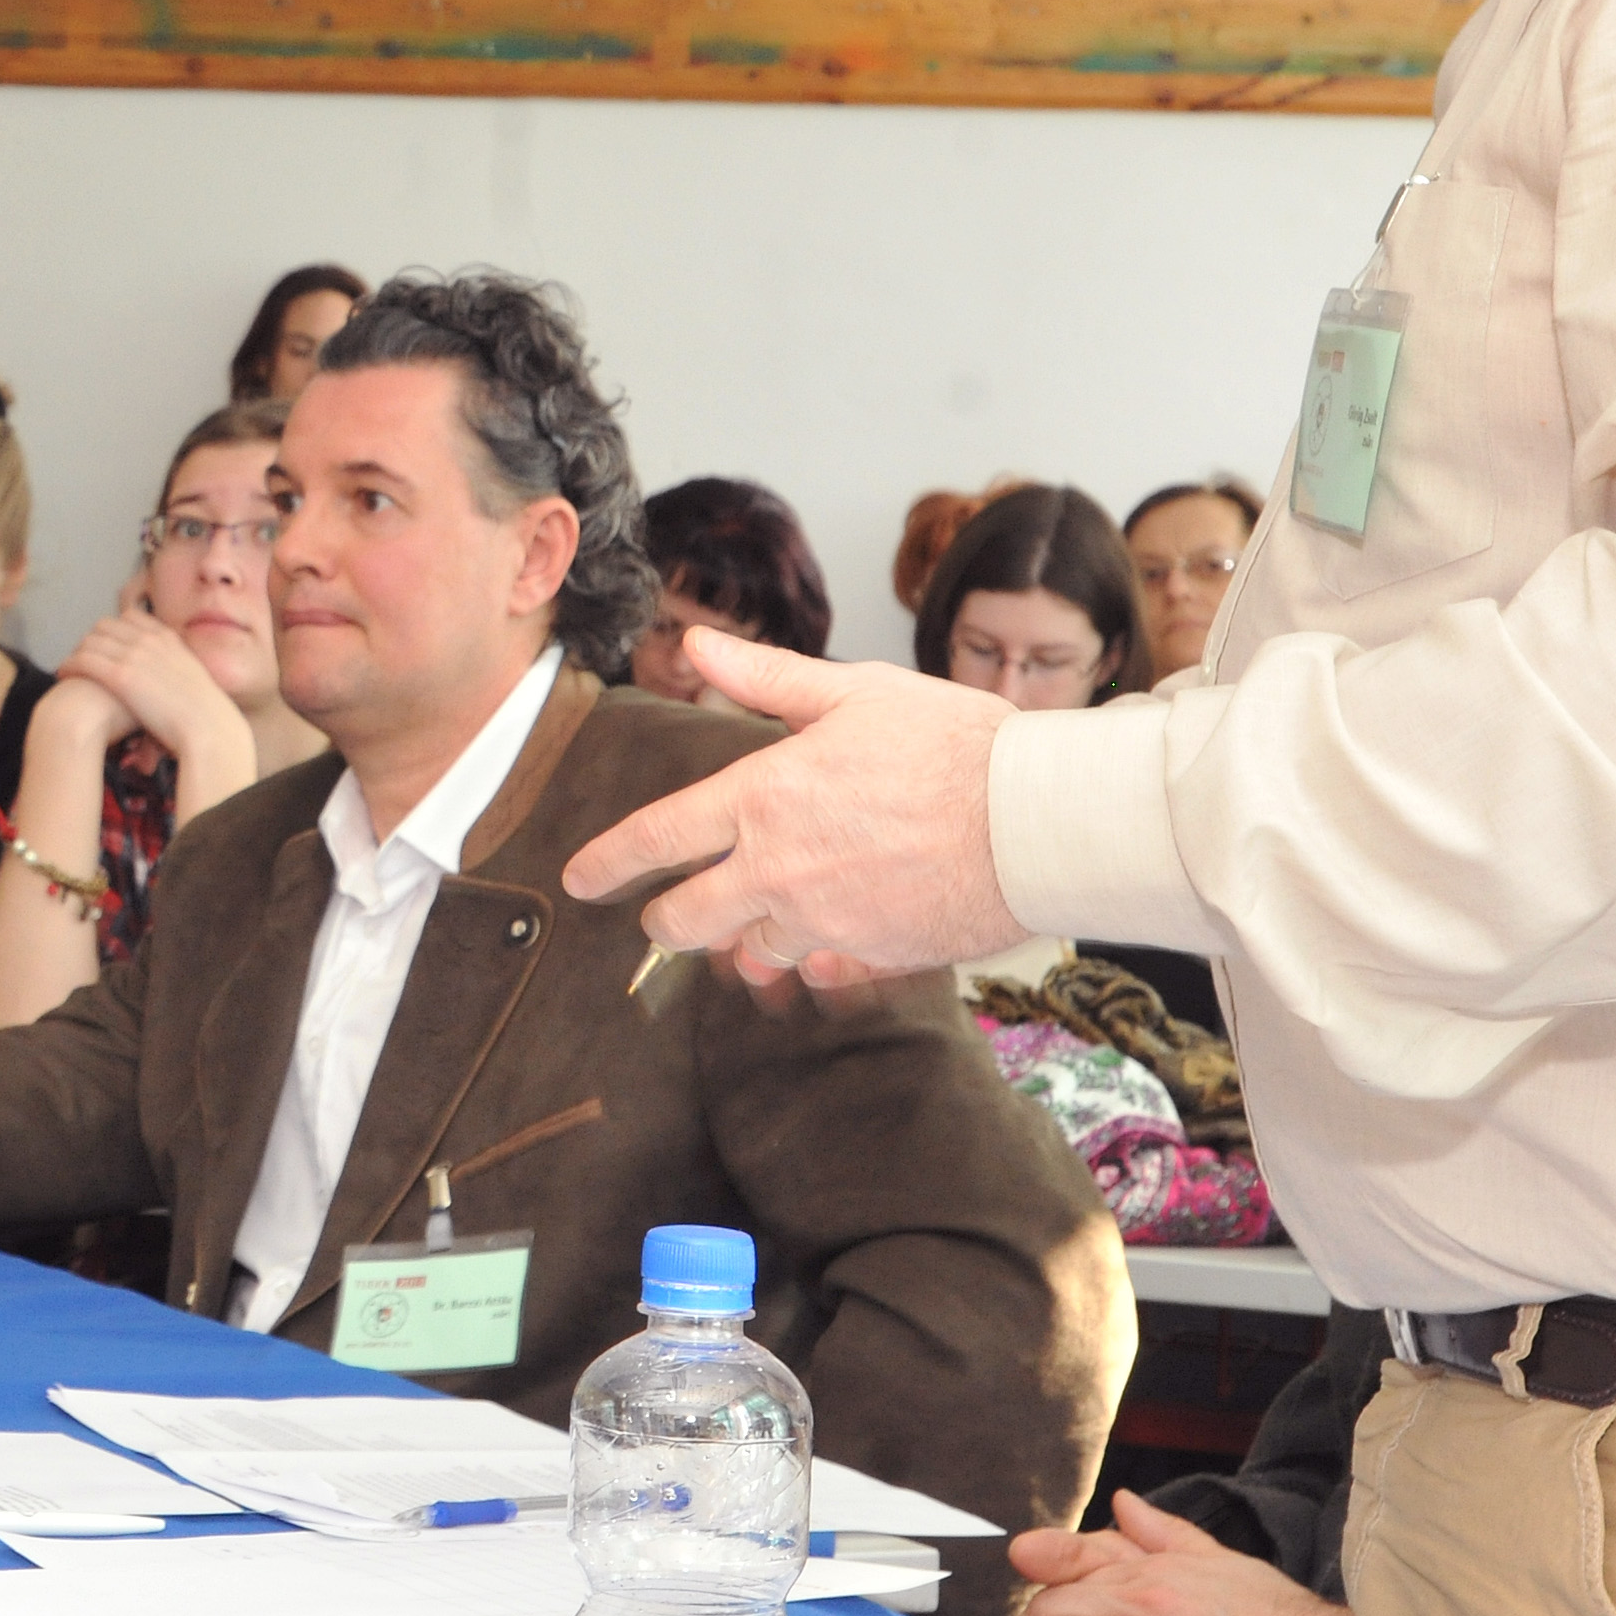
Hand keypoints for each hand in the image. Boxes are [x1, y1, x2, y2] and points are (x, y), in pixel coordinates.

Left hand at [61, 605, 244, 778]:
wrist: (207, 726)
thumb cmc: (204, 714)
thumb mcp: (194, 678)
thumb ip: (177, 670)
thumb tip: (172, 679)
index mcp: (167, 638)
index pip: (130, 617)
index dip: (112, 629)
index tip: (105, 642)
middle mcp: (148, 640)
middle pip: (105, 626)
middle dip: (91, 639)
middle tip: (83, 656)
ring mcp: (133, 655)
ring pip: (90, 641)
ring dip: (77, 652)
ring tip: (70, 667)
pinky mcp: (119, 675)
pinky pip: (84, 660)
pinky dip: (70, 665)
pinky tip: (64, 674)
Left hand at [555, 639, 1025, 984]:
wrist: (1035, 820)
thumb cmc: (954, 743)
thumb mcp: (854, 693)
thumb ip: (765, 679)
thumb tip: (696, 645)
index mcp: (763, 796)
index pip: (657, 839)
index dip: (607, 862)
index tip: (580, 879)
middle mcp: (778, 868)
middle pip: (684, 919)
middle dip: (665, 919)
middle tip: (666, 912)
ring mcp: (821, 921)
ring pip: (748, 951)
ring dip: (744, 936)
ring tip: (764, 912)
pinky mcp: (866, 956)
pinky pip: (811, 970)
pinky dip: (807, 957)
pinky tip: (826, 934)